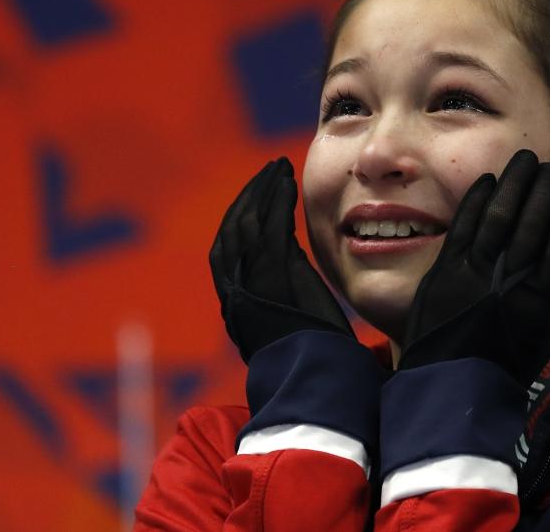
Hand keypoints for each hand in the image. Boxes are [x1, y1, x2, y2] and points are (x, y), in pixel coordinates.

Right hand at [209, 157, 353, 362]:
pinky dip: (276, 203)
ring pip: (245, 226)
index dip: (243, 215)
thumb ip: (288, 285)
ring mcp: (250, 284)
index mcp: (239, 301)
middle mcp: (236, 291)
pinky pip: (268, 230)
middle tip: (268, 171)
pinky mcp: (271, 280)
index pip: (230, 248)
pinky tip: (287, 184)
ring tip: (278, 169)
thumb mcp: (295, 314)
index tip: (261, 192)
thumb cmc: (315, 355)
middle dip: (249, 197)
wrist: (319, 380)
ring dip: (262, 193)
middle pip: (231, 231)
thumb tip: (295, 259)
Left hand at [398, 149, 549, 386]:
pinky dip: (478, 200)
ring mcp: (474, 273)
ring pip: (500, 216)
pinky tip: (489, 180)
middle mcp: (509, 281)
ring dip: (514, 183)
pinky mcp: (445, 270)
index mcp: (539, 300)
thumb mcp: (539, 338)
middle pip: (534, 221)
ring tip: (525, 160)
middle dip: (546, 187)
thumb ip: (549, 299)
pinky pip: (464, 225)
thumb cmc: (500, 367)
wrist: (449, 389)